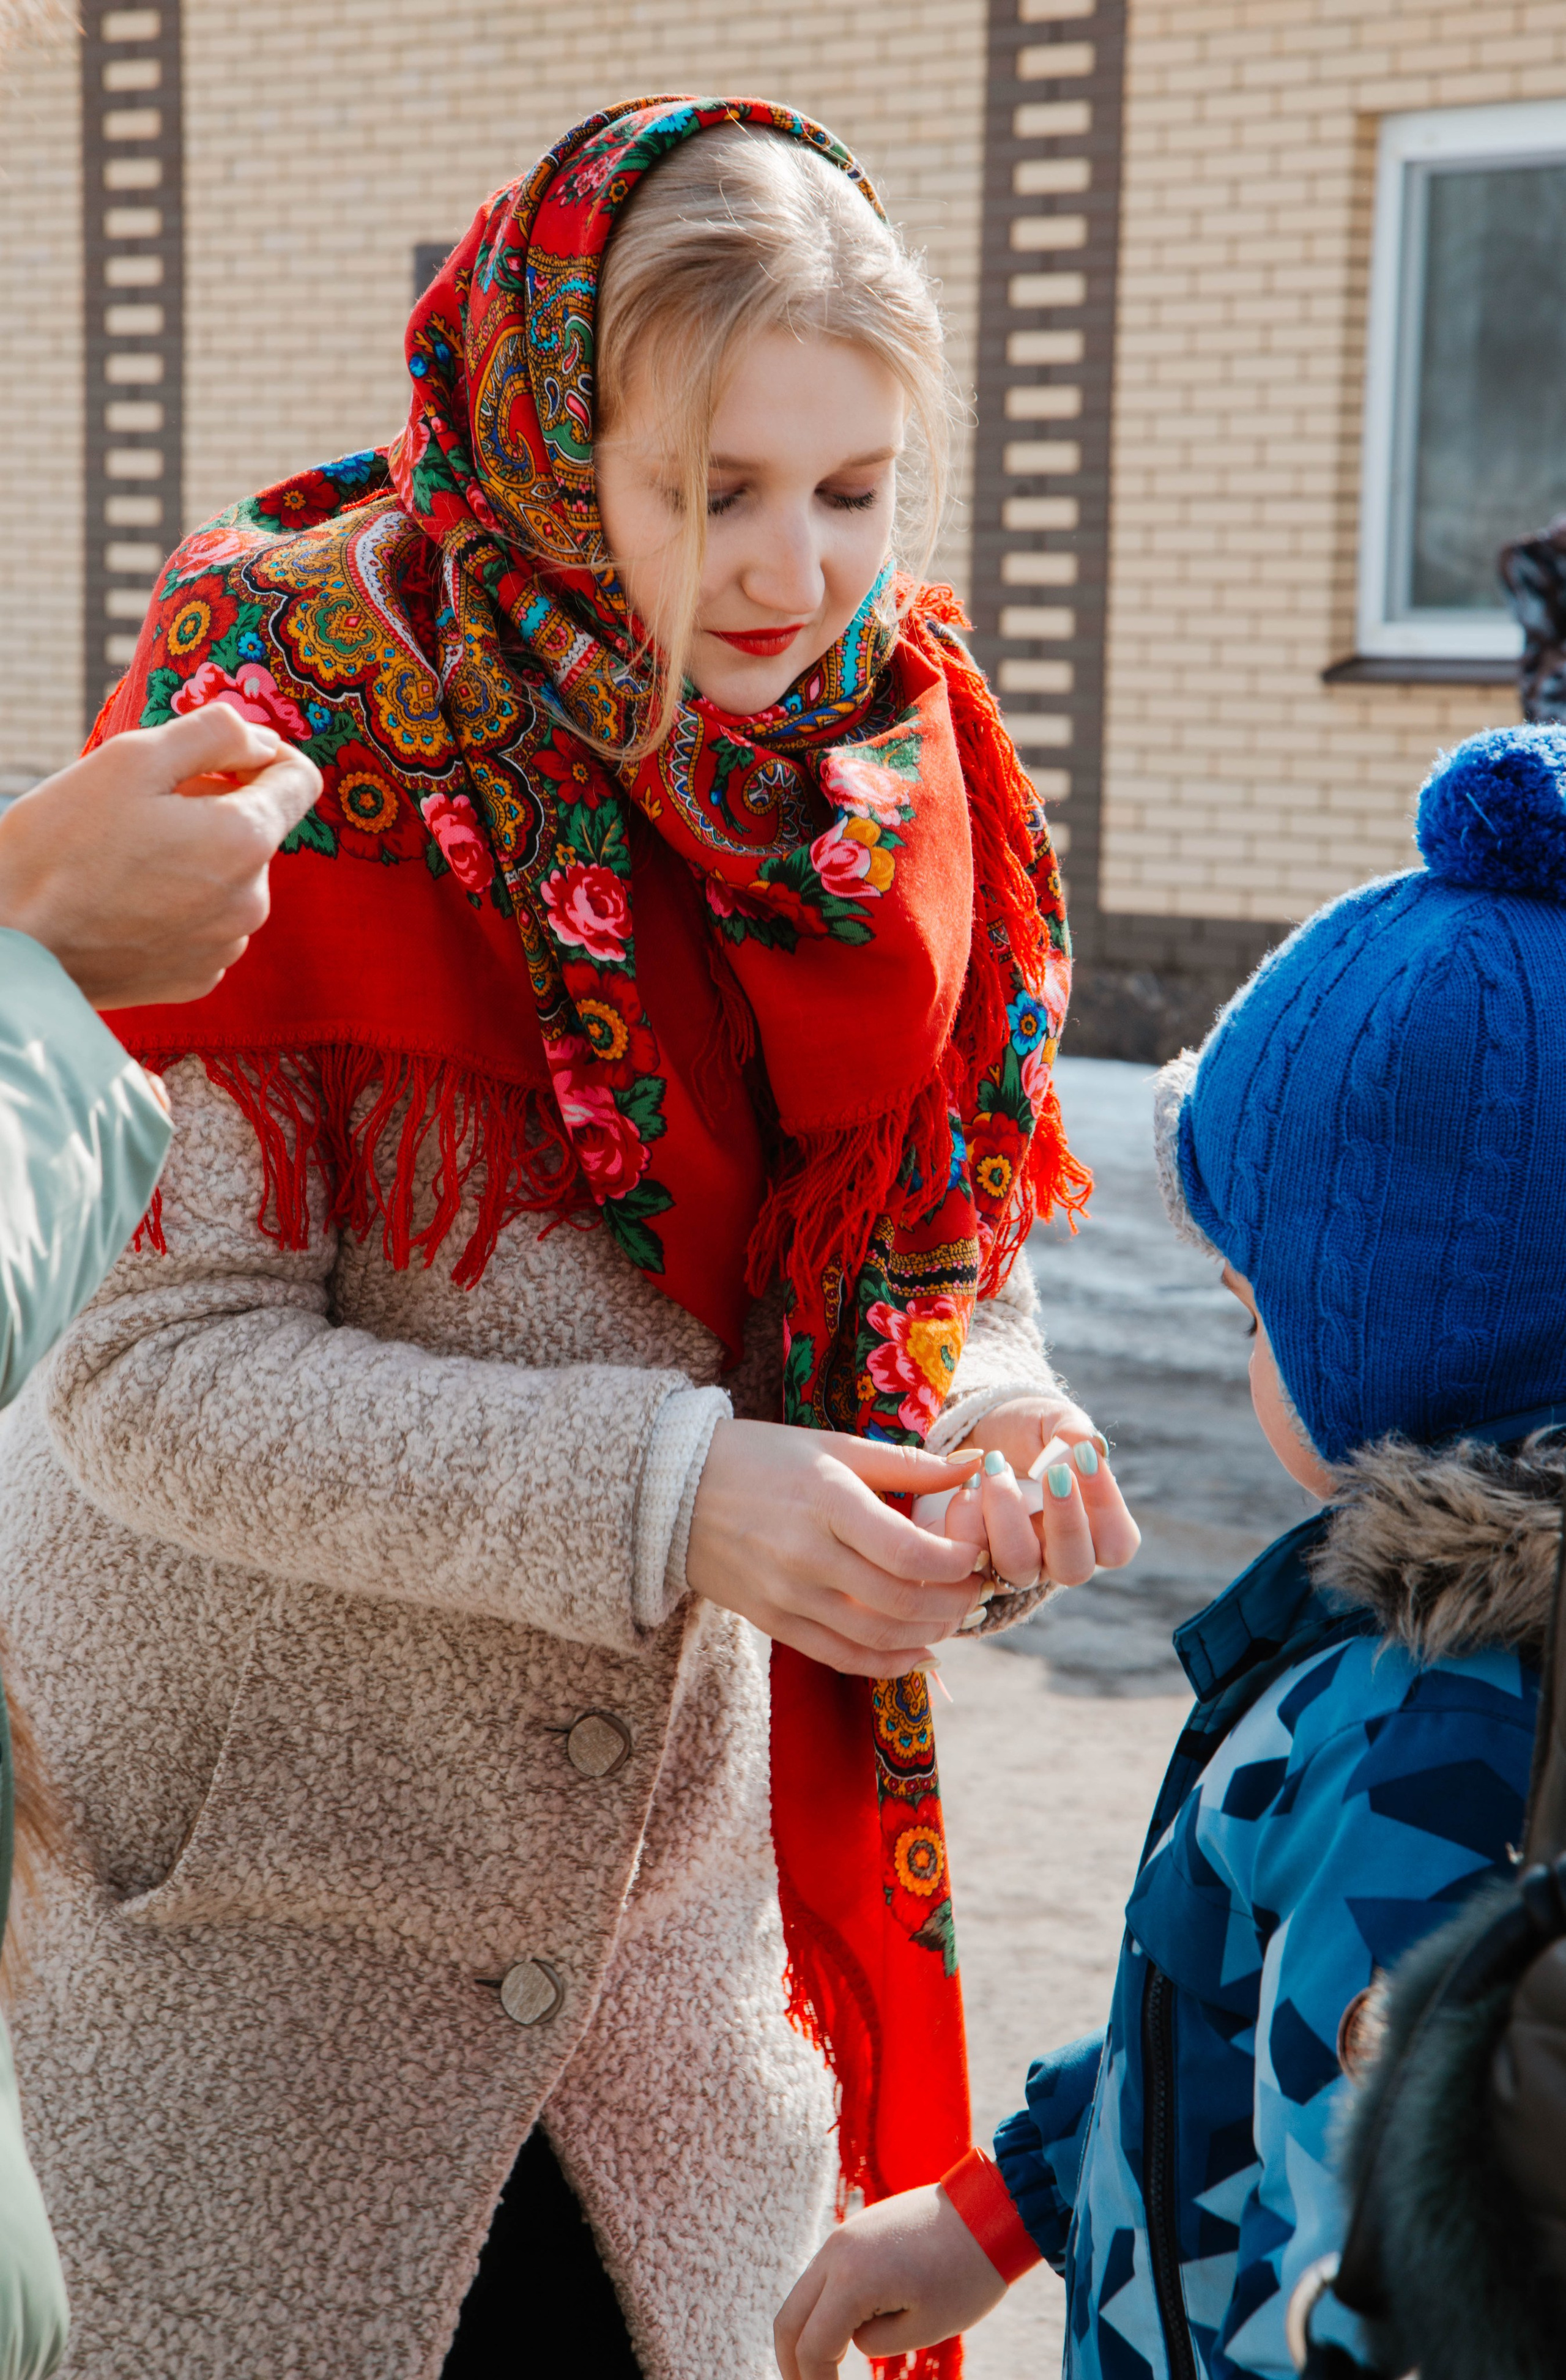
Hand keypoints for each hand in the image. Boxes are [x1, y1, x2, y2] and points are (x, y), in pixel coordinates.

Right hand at [0, 706, 322, 1006]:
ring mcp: (226, 946)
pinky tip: (127, 904)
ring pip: (230, 879)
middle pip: (255, 830)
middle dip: (213, 810)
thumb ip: (214, 734)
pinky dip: (179, 906)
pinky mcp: (198, 978)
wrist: (13, 942)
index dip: (263, 755)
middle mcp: (253, 901)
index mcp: (245, 840)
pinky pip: (206, 924)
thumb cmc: (60, 843)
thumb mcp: (133, 759)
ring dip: (195, 859)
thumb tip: (262, 742)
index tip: (219, 756)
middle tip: (140, 813)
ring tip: (126, 861)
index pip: (300, 781)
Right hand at [686, 1420, 987, 1675]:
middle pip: (900, 1600)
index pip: (907, 1552)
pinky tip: (917, 1651)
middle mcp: (807, 1554)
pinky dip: (887, 1663)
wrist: (672, 1491)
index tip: (975, 1555)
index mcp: (827, 1501)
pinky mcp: (773, 1622)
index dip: (955, 1563)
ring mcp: (787, 1595)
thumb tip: (975, 1468)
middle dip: (953, 1601)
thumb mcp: (832, 1446)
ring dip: (928, 1633)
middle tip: (976, 1588)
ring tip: (951, 1616)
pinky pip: (841, 1656)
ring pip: (876, 1637)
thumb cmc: (762, 1457)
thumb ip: (908, 1465)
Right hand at [774, 2184, 1006, 2377]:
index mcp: (851, 2279)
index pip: (812, 2346)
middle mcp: (836, 2252)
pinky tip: (841, 2332)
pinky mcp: (856, 2230)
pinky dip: (821, 2308)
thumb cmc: (966, 2273)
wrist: (989, 2210)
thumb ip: (876, 2341)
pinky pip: (823, 2276)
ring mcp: (843, 2236)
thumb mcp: (924, 2327)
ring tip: (823, 2369)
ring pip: (801, 2295)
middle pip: (788, 2319)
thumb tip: (854, 2337)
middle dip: (792, 2363)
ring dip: (804, 2334)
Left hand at [955, 1396, 1139, 1591]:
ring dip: (1006, 1512)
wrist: (976, 1438)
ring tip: (995, 1464)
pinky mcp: (975, 1563)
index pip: (1116, 1544)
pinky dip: (967, 1516)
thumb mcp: (1053, 1422)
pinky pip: (971, 1558)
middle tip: (1052, 1472)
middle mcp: (1058, 1558)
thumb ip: (1073, 1433)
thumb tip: (1090, 1448)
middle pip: (1074, 1569)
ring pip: (1018, 1566)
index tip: (1085, 1457)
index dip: (1107, 1507)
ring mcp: (1017, 1566)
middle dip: (1064, 1521)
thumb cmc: (1028, 1434)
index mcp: (1094, 1532)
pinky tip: (970, 1481)